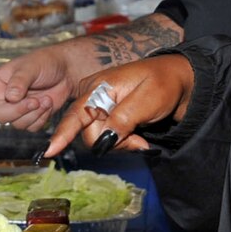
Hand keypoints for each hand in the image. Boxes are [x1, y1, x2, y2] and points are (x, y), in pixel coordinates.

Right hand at [0, 38, 92, 132]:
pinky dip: (41, 118)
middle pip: (1, 115)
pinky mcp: (31, 117)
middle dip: (19, 110)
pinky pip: (31, 128)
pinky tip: (47, 104)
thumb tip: (9, 97)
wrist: (67, 70)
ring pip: (17, 124)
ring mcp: (17, 109)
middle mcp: (4, 98)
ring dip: (34, 113)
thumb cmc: (45, 62)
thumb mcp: (30, 66)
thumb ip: (19, 81)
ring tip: (45, 98)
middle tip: (35, 98)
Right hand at [44, 56, 195, 158]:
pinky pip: (107, 138)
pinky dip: (122, 142)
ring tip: (141, 136)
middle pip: (90, 134)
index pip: (76, 115)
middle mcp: (92, 96)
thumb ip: (123, 118)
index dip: (62, 134)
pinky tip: (137, 136)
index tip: (50, 151)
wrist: (180, 80)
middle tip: (140, 141)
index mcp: (98, 87)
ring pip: (99, 139)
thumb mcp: (148, 99)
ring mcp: (98, 107)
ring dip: (121, 144)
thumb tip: (103, 139)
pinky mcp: (106, 116)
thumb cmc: (165, 83)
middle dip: (114, 142)